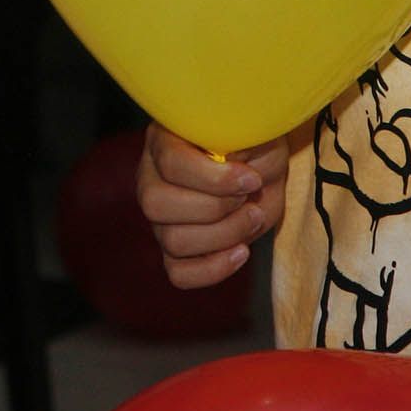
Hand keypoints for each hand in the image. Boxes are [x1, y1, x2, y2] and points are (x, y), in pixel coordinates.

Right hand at [135, 123, 289, 287]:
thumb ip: (243, 148)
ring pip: (172, 241)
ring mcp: (159, 218)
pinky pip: (180, 273)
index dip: (213, 178)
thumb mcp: (256, 136)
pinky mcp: (173, 249)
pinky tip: (242, 251)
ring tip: (252, 217)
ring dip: (223, 235)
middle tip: (248, 198)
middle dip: (215, 208)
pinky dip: (214, 269)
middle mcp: (149, 179)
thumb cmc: (254, 146)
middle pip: (157, 205)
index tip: (252, 179)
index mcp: (164, 140)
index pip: (170, 163)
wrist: (260, 168)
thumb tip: (229, 165)